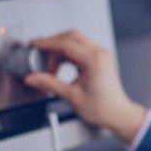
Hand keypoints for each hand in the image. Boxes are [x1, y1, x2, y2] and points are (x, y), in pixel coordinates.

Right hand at [23, 30, 146, 143]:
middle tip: (39, 54)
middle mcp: (100, 54)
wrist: (118, 114)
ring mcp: (102, 54)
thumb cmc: (102, 108)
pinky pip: (81, 47)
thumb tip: (32, 77)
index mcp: (94, 60)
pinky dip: (68, 53)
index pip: (65, 43)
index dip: (46, 43)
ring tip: (50, 68)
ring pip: (76, 40)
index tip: (34, 44)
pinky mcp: (101, 58)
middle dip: (53, 44)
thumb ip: (49, 84)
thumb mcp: (71, 96)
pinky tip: (60, 66)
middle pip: (71, 37)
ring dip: (60, 49)